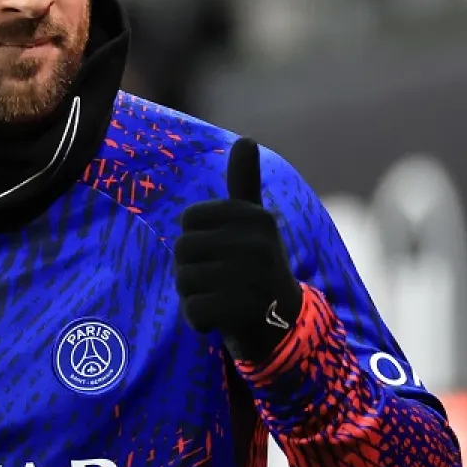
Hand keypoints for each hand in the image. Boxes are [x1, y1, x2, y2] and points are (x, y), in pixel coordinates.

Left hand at [175, 138, 302, 362]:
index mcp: (254, 216)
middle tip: (220, 282)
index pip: (188, 220)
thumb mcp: (254, 225)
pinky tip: (220, 322)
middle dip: (191, 270)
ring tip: (221, 299)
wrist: (284, 327)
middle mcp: (255, 242)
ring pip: (183, 279)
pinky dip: (198, 321)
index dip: (196, 241)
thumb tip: (246, 139)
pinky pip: (192, 311)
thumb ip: (245, 184)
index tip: (222, 253)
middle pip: (181, 249)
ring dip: (193, 297)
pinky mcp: (240, 309)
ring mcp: (249, 276)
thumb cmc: (257, 269)